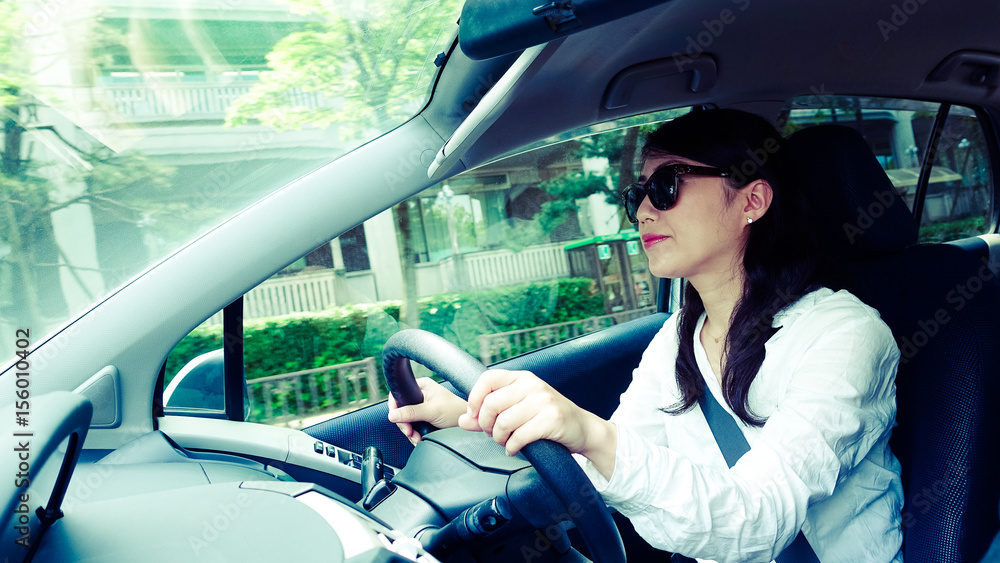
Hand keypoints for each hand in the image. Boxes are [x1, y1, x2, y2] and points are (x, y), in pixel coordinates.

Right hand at [387, 377, 466, 444]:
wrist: (468, 423)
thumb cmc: (455, 411)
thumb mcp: (431, 411)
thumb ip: (411, 412)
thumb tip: (393, 415)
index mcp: (422, 386)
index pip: (399, 392)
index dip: (395, 406)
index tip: (395, 418)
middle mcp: (420, 394)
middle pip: (401, 409)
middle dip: (404, 424)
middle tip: (410, 432)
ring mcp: (422, 407)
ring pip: (405, 420)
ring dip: (409, 431)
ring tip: (417, 437)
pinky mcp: (424, 418)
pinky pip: (412, 426)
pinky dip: (414, 434)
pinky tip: (419, 438)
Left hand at [457, 369, 616, 475]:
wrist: (582, 428)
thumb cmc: (547, 417)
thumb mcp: (518, 410)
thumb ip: (488, 414)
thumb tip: (462, 420)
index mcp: (522, 378)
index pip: (488, 378)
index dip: (474, 397)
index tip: (473, 415)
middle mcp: (532, 385)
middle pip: (491, 404)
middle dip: (485, 425)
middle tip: (492, 434)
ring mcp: (543, 401)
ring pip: (503, 422)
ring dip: (499, 438)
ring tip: (505, 442)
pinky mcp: (551, 420)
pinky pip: (519, 437)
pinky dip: (512, 447)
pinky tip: (514, 449)